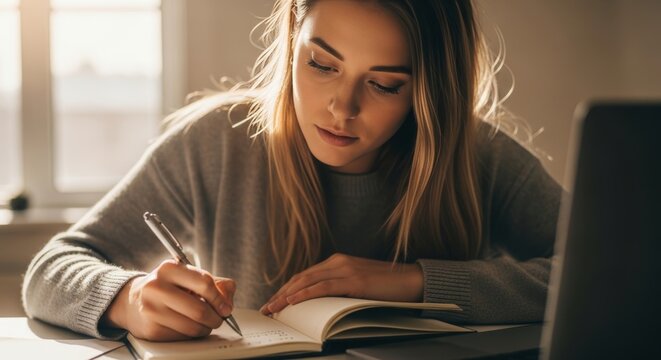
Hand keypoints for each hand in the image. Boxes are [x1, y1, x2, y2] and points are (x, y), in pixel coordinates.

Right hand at [101, 259, 235, 340]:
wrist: (132, 302)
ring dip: (205, 328)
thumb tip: (228, 302)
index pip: (204, 283)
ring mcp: (151, 309)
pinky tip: (187, 326)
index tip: (226, 308)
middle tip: (218, 319)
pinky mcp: (151, 330)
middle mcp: (157, 287)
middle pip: (200, 310)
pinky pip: (182, 337)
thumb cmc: (167, 288)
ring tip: (204, 323)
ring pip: (193, 327)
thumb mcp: (189, 277)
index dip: (220, 299)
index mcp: (169, 268)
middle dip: (216, 318)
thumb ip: (216, 284)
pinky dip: (191, 335)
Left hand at [260, 253, 422, 314]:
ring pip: (307, 281)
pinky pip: (323, 287)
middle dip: (281, 293)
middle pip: (301, 277)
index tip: (273, 301)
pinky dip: (305, 294)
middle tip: (267, 307)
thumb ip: (338, 289)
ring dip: (286, 295)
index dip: (286, 288)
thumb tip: (317, 304)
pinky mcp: (354, 280)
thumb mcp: (357, 285)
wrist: (412, 280)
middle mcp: (338, 261)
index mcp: (337, 261)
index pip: (304, 275)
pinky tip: (293, 301)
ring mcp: (345, 269)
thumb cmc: (386, 286)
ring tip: (273, 307)